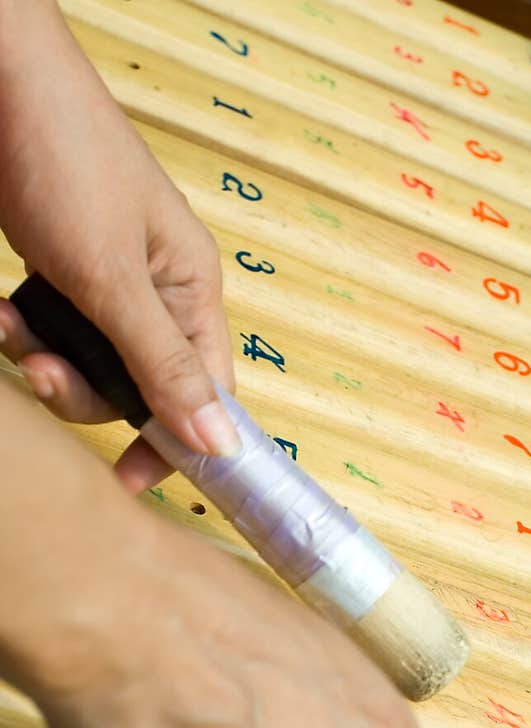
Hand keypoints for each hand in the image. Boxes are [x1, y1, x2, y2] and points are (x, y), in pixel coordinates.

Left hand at [0, 0, 234, 491]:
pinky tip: (1, 307)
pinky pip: (51, 331)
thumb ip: (163, 366)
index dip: (176, 442)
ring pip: (87, 365)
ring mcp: (107, 281)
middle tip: (41, 372)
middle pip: (137, 388)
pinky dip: (21, 328)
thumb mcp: (114, 279)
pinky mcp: (62, 269)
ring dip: (42, 357)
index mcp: (192, 289)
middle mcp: (157, 291)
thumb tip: (221, 445)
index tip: (131, 479)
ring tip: (10, 325)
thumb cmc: (63, 158)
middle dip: (83, 391)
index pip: (207, 393)